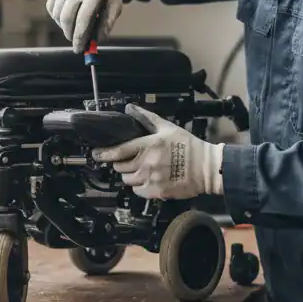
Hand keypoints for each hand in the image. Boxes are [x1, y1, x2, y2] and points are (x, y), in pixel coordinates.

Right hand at [46, 0, 123, 52]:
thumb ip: (108, 22)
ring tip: (72, 29)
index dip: (79, 37)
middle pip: (66, 17)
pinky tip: (66, 18)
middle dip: (69, 34)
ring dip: (63, 26)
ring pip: (56, 12)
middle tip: (75, 42)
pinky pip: (51, 5)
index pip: (83, 19)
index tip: (79, 49)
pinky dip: (56, 16)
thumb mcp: (116, 3)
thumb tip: (99, 40)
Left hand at [92, 104, 224, 200]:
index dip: (104, 153)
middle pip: (120, 168)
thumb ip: (147, 118)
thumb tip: (130, 108)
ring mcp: (151, 179)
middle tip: (130, 161)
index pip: (119, 151)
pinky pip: (138, 192)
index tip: (96, 154)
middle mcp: (147, 163)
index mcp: (148, 145)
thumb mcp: (168, 128)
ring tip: (142, 170)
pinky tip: (149, 180)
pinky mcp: (157, 192)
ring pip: (128, 181)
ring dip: (131, 176)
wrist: (206, 168)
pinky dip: (140, 187)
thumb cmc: (188, 146)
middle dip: (122, 164)